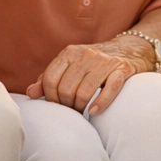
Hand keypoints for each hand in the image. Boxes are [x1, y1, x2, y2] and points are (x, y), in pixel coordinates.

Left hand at [25, 35, 155, 113]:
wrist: (130, 48)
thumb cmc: (94, 62)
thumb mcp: (70, 65)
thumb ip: (49, 78)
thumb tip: (30, 93)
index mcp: (70, 52)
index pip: (50, 79)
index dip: (50, 97)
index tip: (56, 106)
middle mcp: (86, 54)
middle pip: (66, 89)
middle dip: (66, 105)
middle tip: (70, 111)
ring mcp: (105, 62)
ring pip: (84, 92)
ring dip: (80, 108)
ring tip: (82, 112)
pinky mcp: (122, 69)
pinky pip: (110, 89)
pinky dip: (100, 103)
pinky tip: (94, 112)